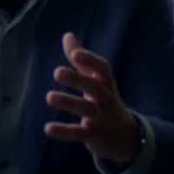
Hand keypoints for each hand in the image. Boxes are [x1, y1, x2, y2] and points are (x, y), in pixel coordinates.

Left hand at [43, 32, 139, 163]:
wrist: (125, 137)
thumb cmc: (105, 102)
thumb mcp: (97, 81)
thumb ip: (81, 61)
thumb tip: (67, 35)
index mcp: (107, 84)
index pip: (103, 69)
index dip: (90, 61)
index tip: (75, 53)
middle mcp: (107, 100)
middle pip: (95, 88)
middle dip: (78, 80)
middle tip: (57, 72)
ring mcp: (102, 118)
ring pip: (87, 109)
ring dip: (69, 102)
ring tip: (49, 97)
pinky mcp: (94, 136)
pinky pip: (79, 133)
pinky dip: (64, 131)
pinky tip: (47, 128)